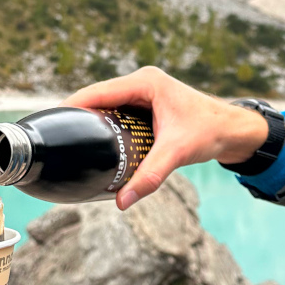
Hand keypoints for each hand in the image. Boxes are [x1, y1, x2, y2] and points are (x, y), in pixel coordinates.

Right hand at [63, 66, 268, 209]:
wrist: (233, 131)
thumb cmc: (210, 132)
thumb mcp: (176, 153)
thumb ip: (150, 177)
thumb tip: (122, 201)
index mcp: (145, 82)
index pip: (98, 91)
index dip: (73, 105)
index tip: (50, 121)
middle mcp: (142, 82)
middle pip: (98, 96)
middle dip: (77, 114)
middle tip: (55, 136)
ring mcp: (144, 92)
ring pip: (106, 104)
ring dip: (89, 119)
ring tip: (67, 138)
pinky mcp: (147, 104)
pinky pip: (117, 111)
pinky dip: (104, 123)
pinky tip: (92, 140)